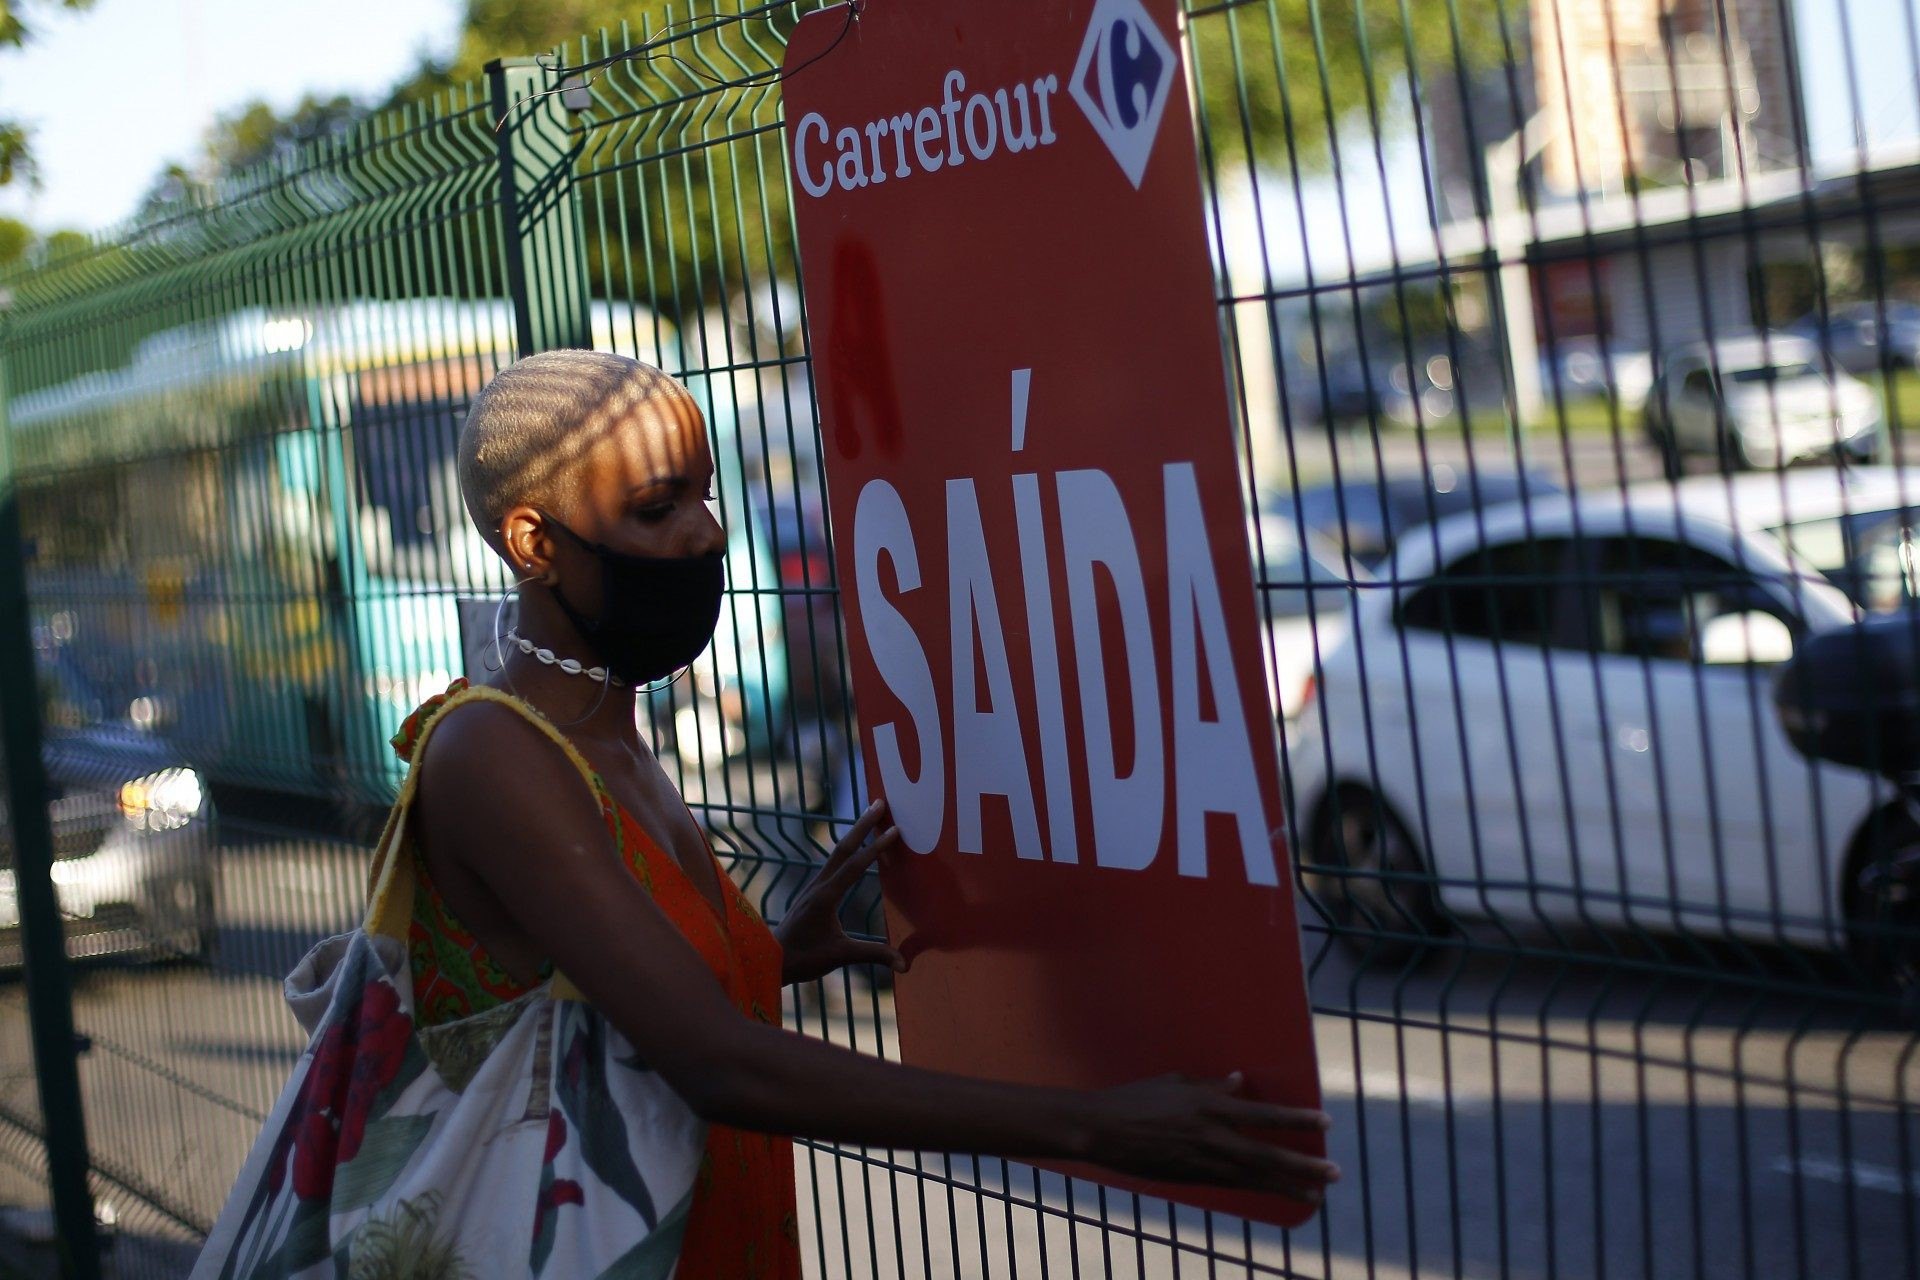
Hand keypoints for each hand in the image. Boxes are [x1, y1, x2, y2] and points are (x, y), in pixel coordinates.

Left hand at [775, 799, 906, 985]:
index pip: (856, 865)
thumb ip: (873, 955)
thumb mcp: (840, 956)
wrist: (772, 959)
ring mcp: (814, 886)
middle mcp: (819, 885)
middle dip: (863, 824)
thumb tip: (904, 965)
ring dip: (855, 832)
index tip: (895, 829)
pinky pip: (833, 862)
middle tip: (880, 802)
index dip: (877, 847)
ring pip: (837, 852)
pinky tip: (854, 847)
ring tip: (870, 816)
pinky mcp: (814, 891)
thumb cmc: (804, 958)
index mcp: (826, 897)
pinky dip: (848, 848)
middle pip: (844, 847)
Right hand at [1081, 1073, 1337, 1204]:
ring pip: (1255, 1177)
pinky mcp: (1191, 1178)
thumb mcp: (1175, 1083)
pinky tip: (1276, 1193)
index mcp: (1209, 1105)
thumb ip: (1209, 1085)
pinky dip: (1259, 1190)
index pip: (1264, 1114)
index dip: (1297, 1119)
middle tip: (1334, 1173)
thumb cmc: (1134, 1099)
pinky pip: (1234, 1187)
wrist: (1101, 1130)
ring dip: (1288, 1185)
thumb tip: (1238, 1082)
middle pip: (1268, 1154)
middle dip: (1304, 1164)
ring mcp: (1202, 1161)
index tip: (1325, 1121)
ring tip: (1316, 1194)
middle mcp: (1211, 1135)